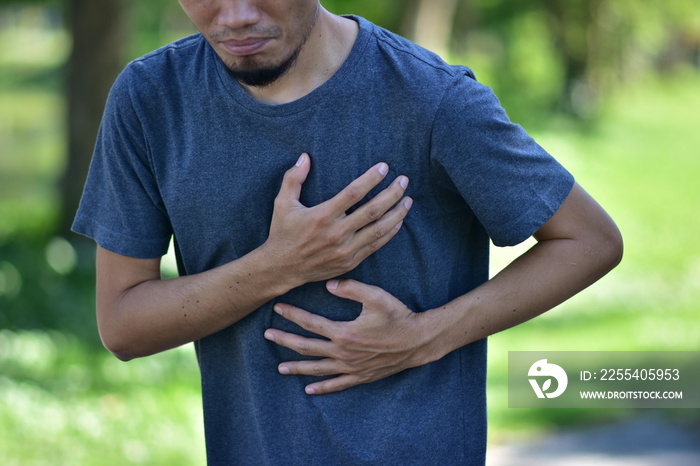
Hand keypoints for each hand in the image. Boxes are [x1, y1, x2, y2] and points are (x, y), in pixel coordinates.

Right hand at [262, 153, 412, 287]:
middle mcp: (336, 233)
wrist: (281, 268)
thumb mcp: (282, 203)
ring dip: (397, 213)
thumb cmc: (282, 232)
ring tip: (408, 199)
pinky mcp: (349, 261)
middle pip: (372, 210)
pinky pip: (375, 245)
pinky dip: (390, 233)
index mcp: (322, 215)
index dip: (371, 178)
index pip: (353, 193)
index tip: (385, 167)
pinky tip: (398, 221)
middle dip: (392, 193)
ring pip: (379, 229)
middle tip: (404, 180)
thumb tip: (305, 156)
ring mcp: (345, 249)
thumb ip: (293, 178)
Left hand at [264, 279, 440, 394]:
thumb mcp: (376, 296)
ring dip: (298, 368)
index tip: (277, 308)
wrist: (418, 341)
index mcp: (344, 332)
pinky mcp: (361, 376)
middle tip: (268, 335)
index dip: (292, 315)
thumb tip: (328, 285)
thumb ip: (351, 288)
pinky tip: (309, 389)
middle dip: (285, 341)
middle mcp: (343, 353)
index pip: (310, 323)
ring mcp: (351, 367)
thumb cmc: (398, 315)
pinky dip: (322, 387)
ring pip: (318, 369)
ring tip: (280, 368)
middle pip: (307, 348)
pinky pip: (337, 384)